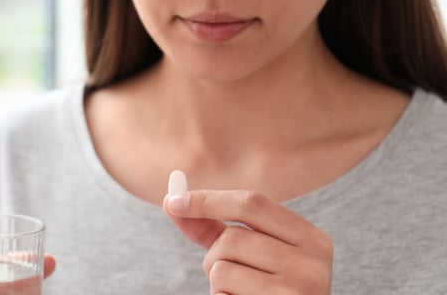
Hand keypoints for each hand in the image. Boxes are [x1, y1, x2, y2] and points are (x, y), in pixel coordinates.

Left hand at [163, 191, 332, 294]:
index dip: (208, 199)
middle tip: (220, 272)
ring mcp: (298, 293)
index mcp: (311, 239)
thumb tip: (172, 201)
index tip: (173, 201)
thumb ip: (214, 228)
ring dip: (215, 282)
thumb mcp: (253, 254)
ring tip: (238, 292)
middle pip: (232, 239)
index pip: (252, 203)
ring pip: (222, 270)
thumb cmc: (268, 289)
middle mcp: (312, 264)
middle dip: (212, 254)